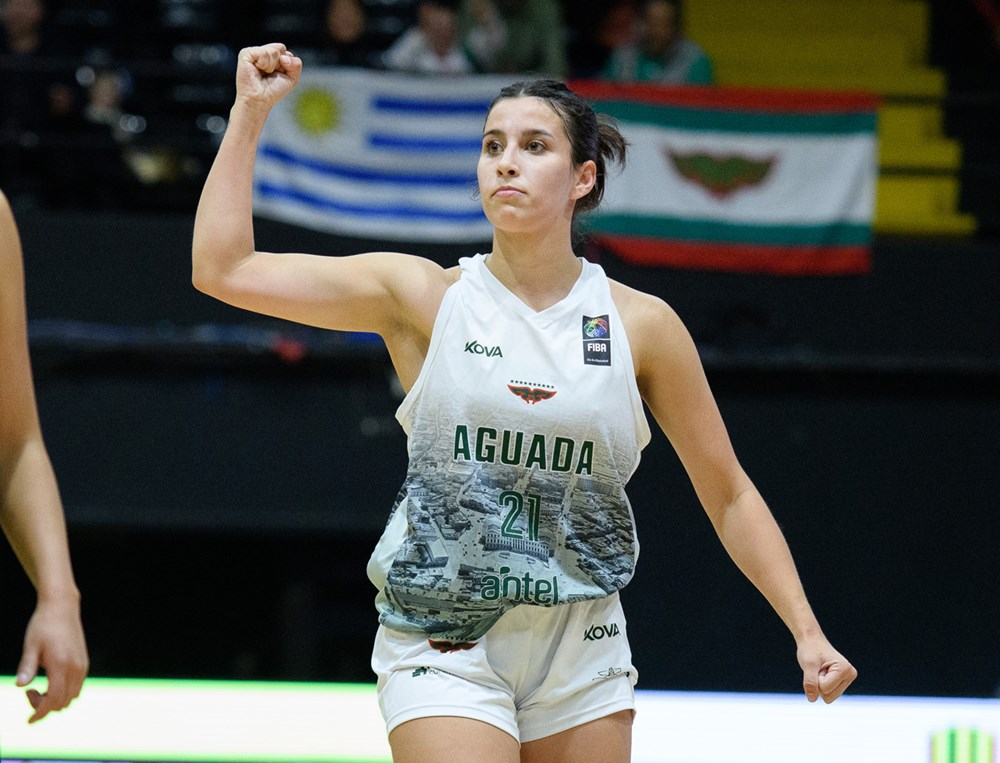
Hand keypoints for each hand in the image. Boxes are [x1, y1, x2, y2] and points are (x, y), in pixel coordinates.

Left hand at [17, 598, 88, 722]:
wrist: (62, 607)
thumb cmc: (43, 625)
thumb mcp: (31, 645)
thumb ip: (27, 666)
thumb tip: (20, 685)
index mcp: (61, 664)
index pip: (54, 698)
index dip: (40, 712)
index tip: (29, 720)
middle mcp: (76, 667)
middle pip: (63, 701)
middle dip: (45, 706)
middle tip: (29, 692)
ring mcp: (82, 665)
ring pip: (72, 696)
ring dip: (55, 700)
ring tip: (39, 687)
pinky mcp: (84, 662)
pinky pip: (77, 687)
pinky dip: (64, 692)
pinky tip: (50, 682)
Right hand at [234, 43, 301, 110]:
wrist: (260, 100)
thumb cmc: (273, 91)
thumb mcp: (292, 78)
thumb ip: (296, 64)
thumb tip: (283, 57)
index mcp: (272, 56)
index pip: (285, 51)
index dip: (286, 64)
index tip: (278, 74)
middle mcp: (263, 52)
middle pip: (280, 48)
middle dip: (280, 64)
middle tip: (270, 74)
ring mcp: (254, 52)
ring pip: (273, 50)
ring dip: (271, 66)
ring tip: (263, 73)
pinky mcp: (245, 54)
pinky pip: (263, 53)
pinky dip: (264, 64)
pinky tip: (257, 70)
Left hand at [796, 636, 856, 703]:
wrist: (811, 641)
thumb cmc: (810, 649)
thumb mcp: (808, 664)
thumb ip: (810, 682)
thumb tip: (812, 700)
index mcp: (845, 668)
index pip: (825, 688)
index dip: (816, 678)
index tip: (818, 665)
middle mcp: (850, 675)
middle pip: (828, 696)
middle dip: (818, 683)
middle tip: (818, 668)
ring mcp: (847, 680)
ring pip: (828, 697)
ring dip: (819, 684)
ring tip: (820, 670)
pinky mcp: (842, 683)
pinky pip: (828, 695)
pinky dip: (821, 685)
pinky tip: (823, 673)